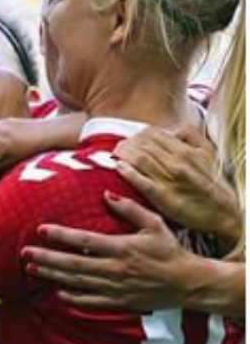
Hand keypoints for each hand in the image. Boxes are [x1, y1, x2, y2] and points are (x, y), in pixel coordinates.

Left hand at [22, 192, 192, 309]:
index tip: (41, 230)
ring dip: (53, 276)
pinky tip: (57, 292)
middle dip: (47, 258)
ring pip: (78, 282)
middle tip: (25, 253)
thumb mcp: (154, 224)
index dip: (61, 236)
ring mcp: (116, 288)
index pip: (84, 241)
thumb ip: (129, 208)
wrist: (188, 283)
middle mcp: (115, 269)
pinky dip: (73, 298)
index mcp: (122, 248)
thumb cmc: (170, 250)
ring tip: (32, 268)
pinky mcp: (120, 302)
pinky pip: (92, 302)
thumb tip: (105, 194)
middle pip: (74, 264)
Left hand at [114, 125, 241, 244]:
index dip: (138, 134)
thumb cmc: (214, 184)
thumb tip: (172, 129)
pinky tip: (119, 167)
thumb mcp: (208, 153)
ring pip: (138, 158)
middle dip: (128, 143)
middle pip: (142, 144)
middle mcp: (176, 162)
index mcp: (186, 150)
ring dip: (123, 154)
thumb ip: (191, 136)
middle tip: (120, 147)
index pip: (152, 133)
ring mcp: (168, 179)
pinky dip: (126, 171)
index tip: (132, 139)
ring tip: (116, 155)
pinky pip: (139, 180)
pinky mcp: (162, 196)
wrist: (227, 213)